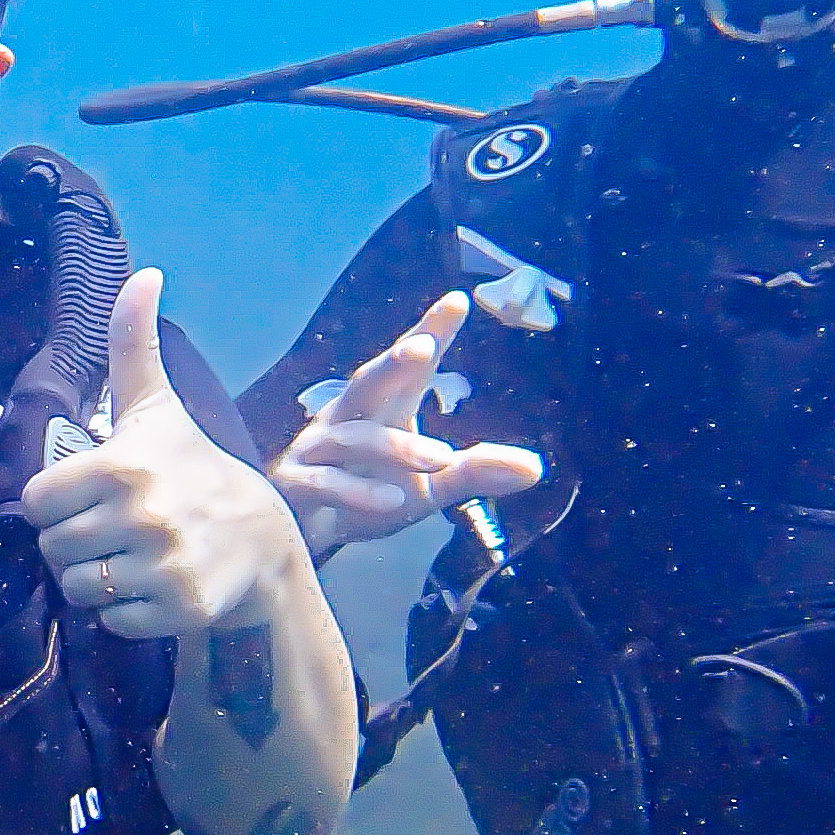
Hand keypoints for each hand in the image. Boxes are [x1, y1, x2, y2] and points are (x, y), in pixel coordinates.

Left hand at [24, 271, 307, 640]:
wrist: (264, 541)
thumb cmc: (195, 467)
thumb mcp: (157, 408)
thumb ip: (133, 345)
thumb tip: (143, 272)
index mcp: (122, 464)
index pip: (36, 502)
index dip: (57, 503)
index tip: (90, 497)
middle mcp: (141, 514)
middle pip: (52, 549)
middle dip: (74, 544)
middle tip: (113, 531)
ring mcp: (161, 564)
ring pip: (77, 589)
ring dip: (95, 580)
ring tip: (131, 558)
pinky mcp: (179, 607)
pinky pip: (111, 622)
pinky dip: (125, 612)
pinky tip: (154, 585)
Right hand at [271, 290, 547, 556]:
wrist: (304, 533)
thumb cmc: (368, 495)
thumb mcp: (430, 486)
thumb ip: (476, 473)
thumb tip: (536, 468)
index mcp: (384, 407)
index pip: (411, 366)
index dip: (431, 332)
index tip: (458, 302)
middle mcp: (348, 417)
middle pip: (369, 381)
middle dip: (394, 362)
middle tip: (424, 346)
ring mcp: (318, 449)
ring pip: (356, 438)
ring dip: (398, 447)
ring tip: (443, 457)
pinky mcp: (298, 485)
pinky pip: (327, 483)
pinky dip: (358, 492)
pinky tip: (393, 502)